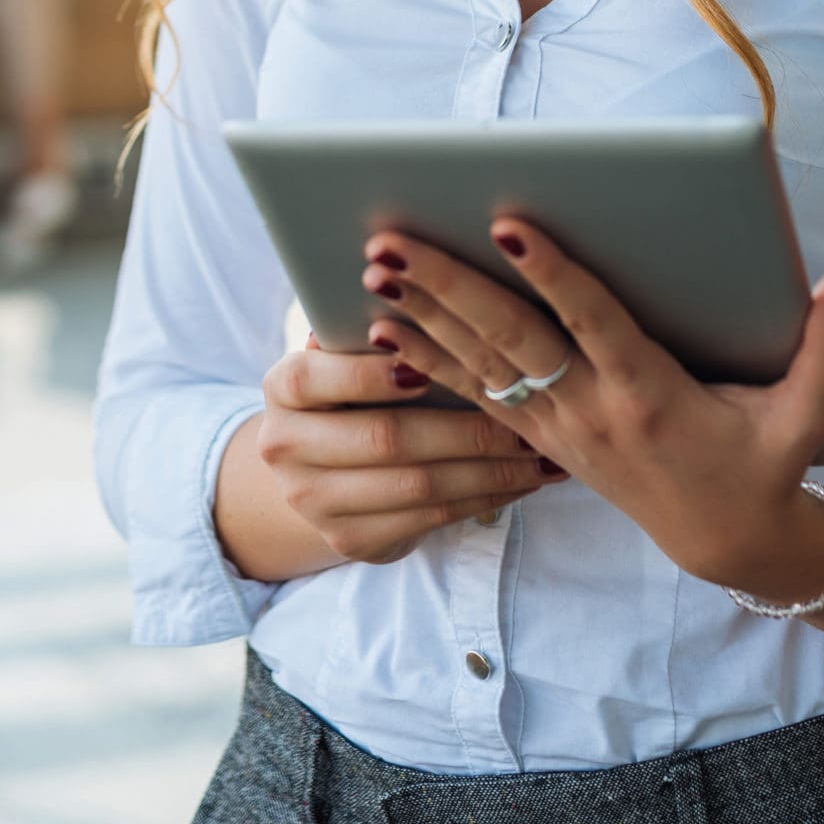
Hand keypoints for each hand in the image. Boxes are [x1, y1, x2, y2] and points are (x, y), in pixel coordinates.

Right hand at [252, 338, 550, 566]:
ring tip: (540, 451)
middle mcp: (286, 448)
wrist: (315, 466)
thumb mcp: (343, 352)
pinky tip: (523, 480)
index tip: (427, 368)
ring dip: (488, 469)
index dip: (369, 375)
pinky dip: (485, 499)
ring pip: (417, 486)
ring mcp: (315, 503)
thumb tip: (417, 281)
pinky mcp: (351, 541)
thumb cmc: (350, 387)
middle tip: (524, 411)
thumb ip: (369, 327)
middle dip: (465, 427)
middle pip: (384, 439)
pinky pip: (430, 520)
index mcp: (283, 387)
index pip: (317, 378)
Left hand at [362, 222, 823, 594]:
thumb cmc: (765, 464)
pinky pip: (474, 396)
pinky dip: (426, 361)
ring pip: (480, 367)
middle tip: (390, 241)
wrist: (729, 545)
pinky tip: (382, 327)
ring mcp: (559, 430)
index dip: (552, 272)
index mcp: (651, 394)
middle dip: (448, 288)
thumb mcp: (805, 414)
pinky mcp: (542, 440)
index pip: (592, 322)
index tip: (507, 223)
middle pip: (510, 340)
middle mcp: (593, 412)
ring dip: (422, 317)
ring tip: (371, 270)